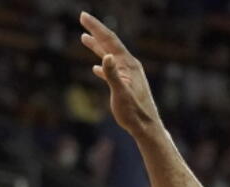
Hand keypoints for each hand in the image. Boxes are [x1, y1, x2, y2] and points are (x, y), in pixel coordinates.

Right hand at [79, 11, 161, 137]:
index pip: (110, 41)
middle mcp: (129, 65)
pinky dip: (102, 67)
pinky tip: (95, 68)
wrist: (146, 127)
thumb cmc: (133, 113)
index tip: (83, 16)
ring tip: (84, 38)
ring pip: (110, 56)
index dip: (96, 27)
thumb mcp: (121, 94)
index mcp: (128, 64)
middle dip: (96, 31)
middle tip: (83, 18)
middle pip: (110, 44)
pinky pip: (111, 71)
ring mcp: (128, 75)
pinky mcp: (126, 85)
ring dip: (97, 46)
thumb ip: (112, 75)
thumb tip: (106, 57)